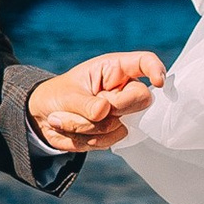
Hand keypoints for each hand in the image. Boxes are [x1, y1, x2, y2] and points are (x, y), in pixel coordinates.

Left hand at [28, 51, 166, 152]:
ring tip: (65, 119)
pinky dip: (86, 140)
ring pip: (120, 126)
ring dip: (87, 127)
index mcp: (114, 69)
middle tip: (87, 109)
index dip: (156, 69)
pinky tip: (73, 132)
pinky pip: (109, 141)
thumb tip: (104, 111)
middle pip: (141, 100)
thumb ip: (85, 104)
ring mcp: (121, 112)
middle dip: (114, 109)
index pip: (144, 62)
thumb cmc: (57, 95)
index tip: (159, 83)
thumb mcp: (66, 95)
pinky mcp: (114, 132)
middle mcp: (122, 90)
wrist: (43, 117)